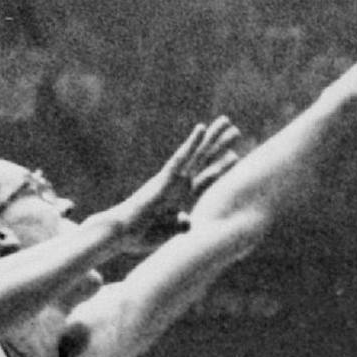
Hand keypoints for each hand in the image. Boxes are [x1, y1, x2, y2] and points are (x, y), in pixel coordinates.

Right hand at [116, 116, 244, 241]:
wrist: (121, 233)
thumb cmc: (140, 234)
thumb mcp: (167, 232)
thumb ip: (180, 226)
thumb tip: (189, 222)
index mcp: (182, 196)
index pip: (206, 178)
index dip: (221, 166)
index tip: (234, 154)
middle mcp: (179, 183)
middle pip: (204, 160)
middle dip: (219, 144)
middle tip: (235, 129)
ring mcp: (172, 179)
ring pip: (198, 154)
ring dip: (213, 138)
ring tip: (227, 122)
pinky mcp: (164, 178)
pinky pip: (180, 158)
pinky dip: (191, 143)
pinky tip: (202, 128)